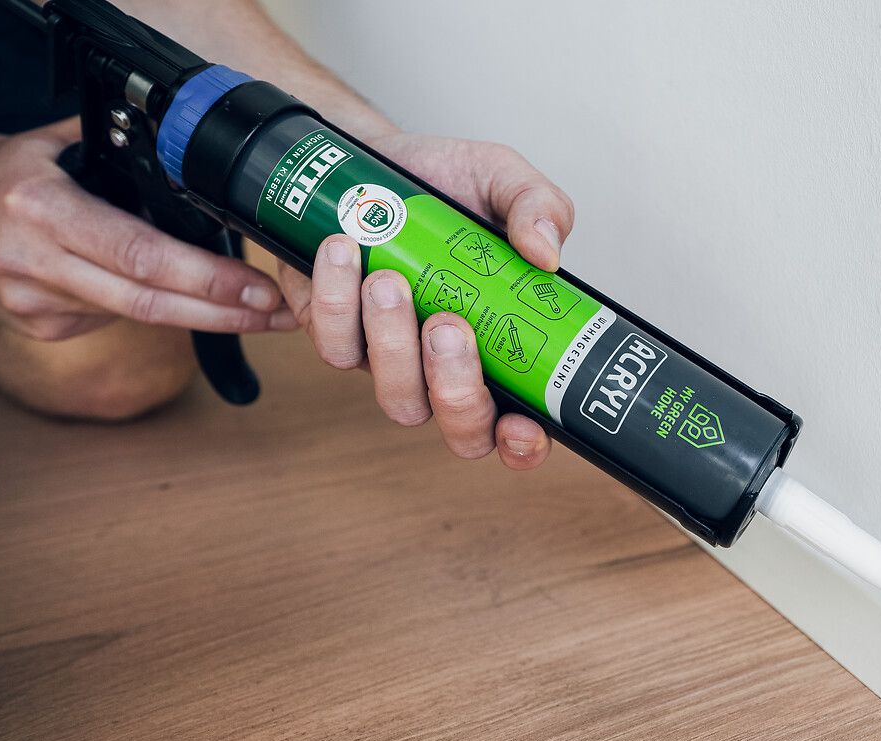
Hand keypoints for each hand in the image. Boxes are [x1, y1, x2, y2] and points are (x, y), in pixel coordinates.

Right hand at [0, 117, 292, 342]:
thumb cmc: (11, 173)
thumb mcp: (61, 148)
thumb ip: (125, 157)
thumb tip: (200, 168)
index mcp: (42, 209)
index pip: (140, 255)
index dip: (205, 279)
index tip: (258, 288)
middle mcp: (35, 262)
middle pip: (148, 302)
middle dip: (223, 312)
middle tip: (279, 313)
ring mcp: (35, 303)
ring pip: (138, 318)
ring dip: (206, 318)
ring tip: (261, 314)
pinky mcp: (41, 327)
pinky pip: (114, 321)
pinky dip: (157, 311)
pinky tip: (190, 304)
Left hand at [277, 135, 573, 470]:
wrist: (374, 157)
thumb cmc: (446, 183)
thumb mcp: (505, 179)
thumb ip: (542, 207)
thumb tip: (545, 254)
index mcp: (504, 347)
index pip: (521, 424)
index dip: (524, 443)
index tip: (524, 423)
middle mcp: (448, 369)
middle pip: (461, 430)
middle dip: (456, 388)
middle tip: (449, 325)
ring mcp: (391, 361)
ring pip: (396, 396)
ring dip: (392, 343)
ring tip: (390, 280)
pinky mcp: (336, 335)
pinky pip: (334, 345)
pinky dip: (336, 300)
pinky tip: (345, 251)